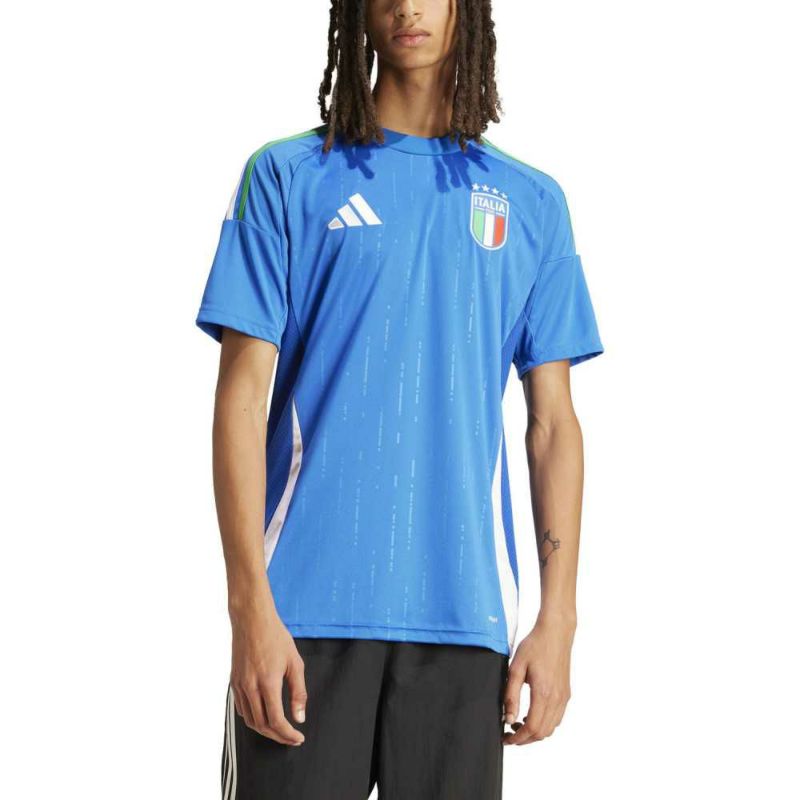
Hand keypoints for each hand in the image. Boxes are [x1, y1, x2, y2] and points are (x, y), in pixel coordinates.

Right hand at [229, 608, 306, 745]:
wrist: (252, 620)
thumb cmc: (275, 637)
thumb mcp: (294, 662)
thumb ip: (298, 692)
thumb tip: (300, 717)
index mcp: (267, 683)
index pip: (276, 721)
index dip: (287, 735)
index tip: (298, 738)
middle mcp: (250, 687)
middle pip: (262, 725)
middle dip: (278, 736)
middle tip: (291, 739)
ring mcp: (239, 686)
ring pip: (249, 720)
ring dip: (264, 730)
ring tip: (279, 730)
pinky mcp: (233, 682)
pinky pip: (241, 709)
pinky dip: (252, 719)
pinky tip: (263, 716)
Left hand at [502, 614, 574, 744]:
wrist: (556, 632)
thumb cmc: (534, 645)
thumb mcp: (516, 667)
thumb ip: (511, 694)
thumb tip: (508, 718)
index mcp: (543, 693)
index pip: (532, 728)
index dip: (518, 738)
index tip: (506, 739)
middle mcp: (557, 698)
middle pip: (542, 733)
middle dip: (525, 739)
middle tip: (509, 735)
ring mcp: (564, 697)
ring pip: (551, 728)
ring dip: (535, 733)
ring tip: (518, 725)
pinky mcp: (566, 693)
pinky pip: (557, 718)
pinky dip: (545, 723)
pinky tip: (532, 715)